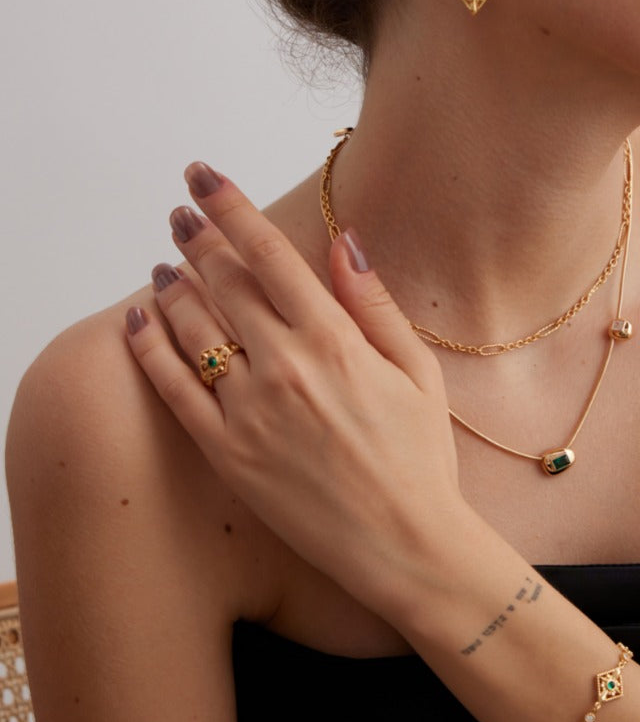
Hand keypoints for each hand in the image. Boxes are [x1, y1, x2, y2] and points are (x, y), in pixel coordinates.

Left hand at [124, 162, 461, 613]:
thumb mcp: (416, 369)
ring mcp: (249, 410)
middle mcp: (284, 366)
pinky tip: (138, 321)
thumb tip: (343, 241)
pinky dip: (150, 349)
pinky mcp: (226, 452)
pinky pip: (174, 389)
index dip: (231, 206)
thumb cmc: (419, 457)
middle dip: (196, 237)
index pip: (268, 253)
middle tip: (180, 212)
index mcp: (334, 339)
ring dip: (171, 284)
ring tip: (164, 260)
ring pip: (192, 327)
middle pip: (223, 281)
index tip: (205, 177)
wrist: (404, 544)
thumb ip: (373, 303)